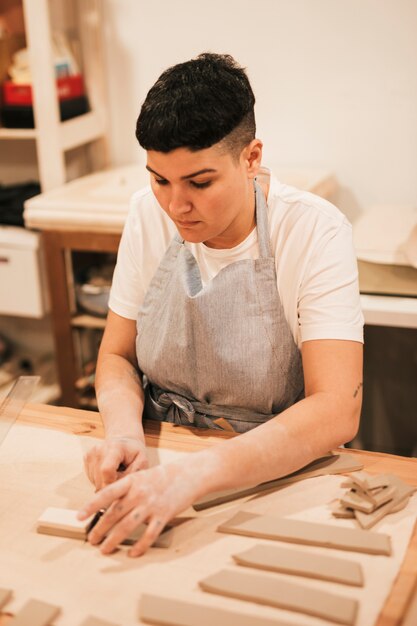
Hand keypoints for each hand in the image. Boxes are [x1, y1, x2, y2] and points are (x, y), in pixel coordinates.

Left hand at [78, 461, 197, 556]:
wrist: (189, 474)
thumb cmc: (164, 476)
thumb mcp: (142, 476)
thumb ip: (126, 490)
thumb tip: (107, 506)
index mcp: (132, 481)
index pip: (106, 494)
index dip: (91, 506)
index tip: (79, 517)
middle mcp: (139, 493)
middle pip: (114, 514)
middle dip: (100, 529)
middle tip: (91, 540)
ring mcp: (152, 504)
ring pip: (127, 526)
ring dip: (113, 540)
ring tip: (104, 549)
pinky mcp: (164, 515)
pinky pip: (149, 534)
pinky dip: (139, 546)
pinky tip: (132, 553)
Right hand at [84, 436, 148, 489]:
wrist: (124, 441)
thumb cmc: (135, 453)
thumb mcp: (142, 461)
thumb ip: (133, 474)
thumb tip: (119, 487)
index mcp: (115, 447)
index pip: (106, 470)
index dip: (112, 483)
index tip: (120, 485)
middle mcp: (100, 448)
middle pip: (99, 479)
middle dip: (110, 486)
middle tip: (121, 480)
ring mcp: (91, 453)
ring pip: (94, 481)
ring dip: (105, 483)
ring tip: (116, 474)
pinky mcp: (86, 457)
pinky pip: (91, 478)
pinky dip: (100, 480)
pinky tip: (109, 473)